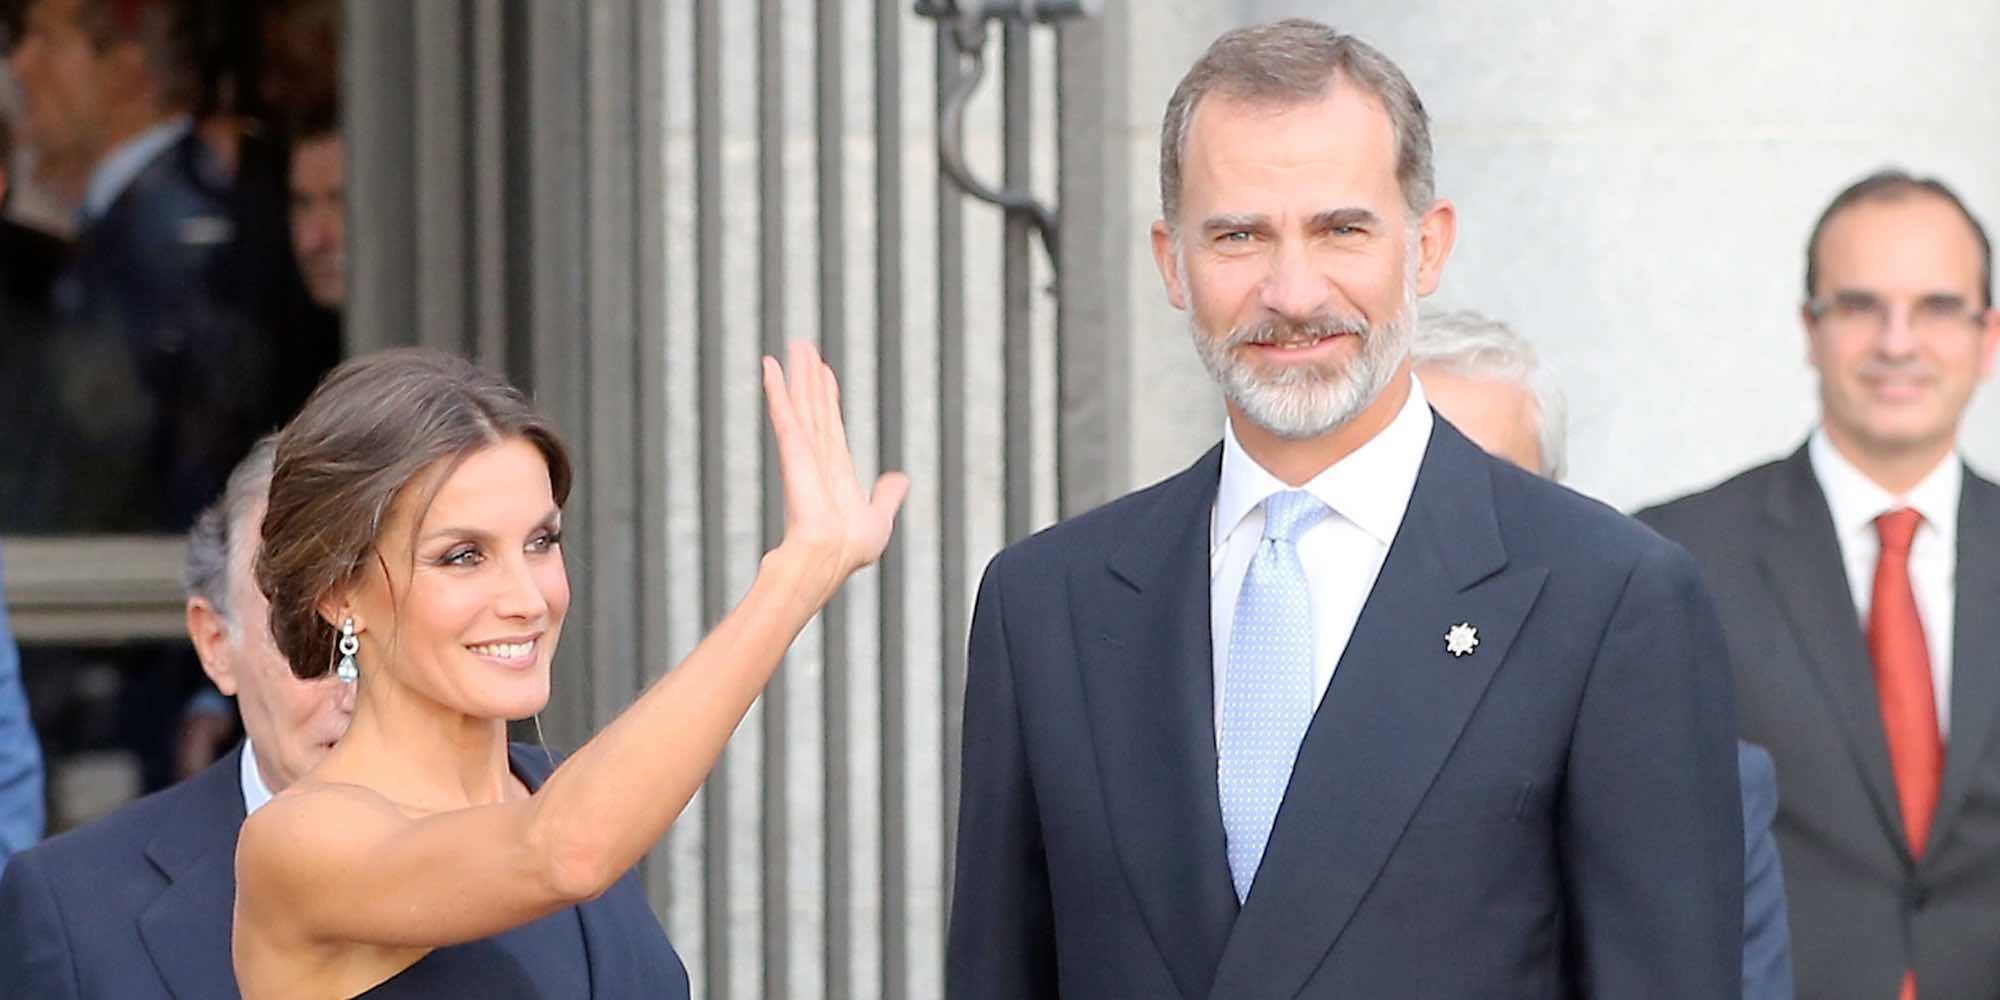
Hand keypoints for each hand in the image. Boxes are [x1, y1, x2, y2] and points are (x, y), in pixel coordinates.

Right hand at [762, 340, 909, 601]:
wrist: (830, 560)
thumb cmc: (849, 550)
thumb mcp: (879, 519)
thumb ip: (887, 496)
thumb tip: (901, 479)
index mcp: (836, 470)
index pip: (831, 424)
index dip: (827, 397)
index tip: (824, 372)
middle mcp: (817, 456)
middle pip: (814, 407)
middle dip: (809, 376)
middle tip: (802, 345)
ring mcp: (804, 452)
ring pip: (801, 403)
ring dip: (796, 374)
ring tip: (794, 345)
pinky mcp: (794, 451)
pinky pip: (785, 413)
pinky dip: (778, 389)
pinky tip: (770, 366)